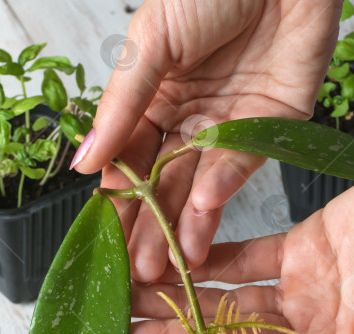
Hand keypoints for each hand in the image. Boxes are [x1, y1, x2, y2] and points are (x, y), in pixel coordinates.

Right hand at [72, 0, 340, 280]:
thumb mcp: (150, 43)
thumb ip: (121, 107)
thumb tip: (84, 164)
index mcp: (153, 99)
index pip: (129, 161)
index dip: (117, 199)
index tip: (104, 237)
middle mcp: (189, 119)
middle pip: (164, 184)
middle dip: (150, 227)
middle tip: (137, 270)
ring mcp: (229, 127)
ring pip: (200, 186)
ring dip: (185, 224)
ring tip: (170, 264)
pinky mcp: (270, 128)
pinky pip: (241, 165)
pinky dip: (221, 188)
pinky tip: (199, 213)